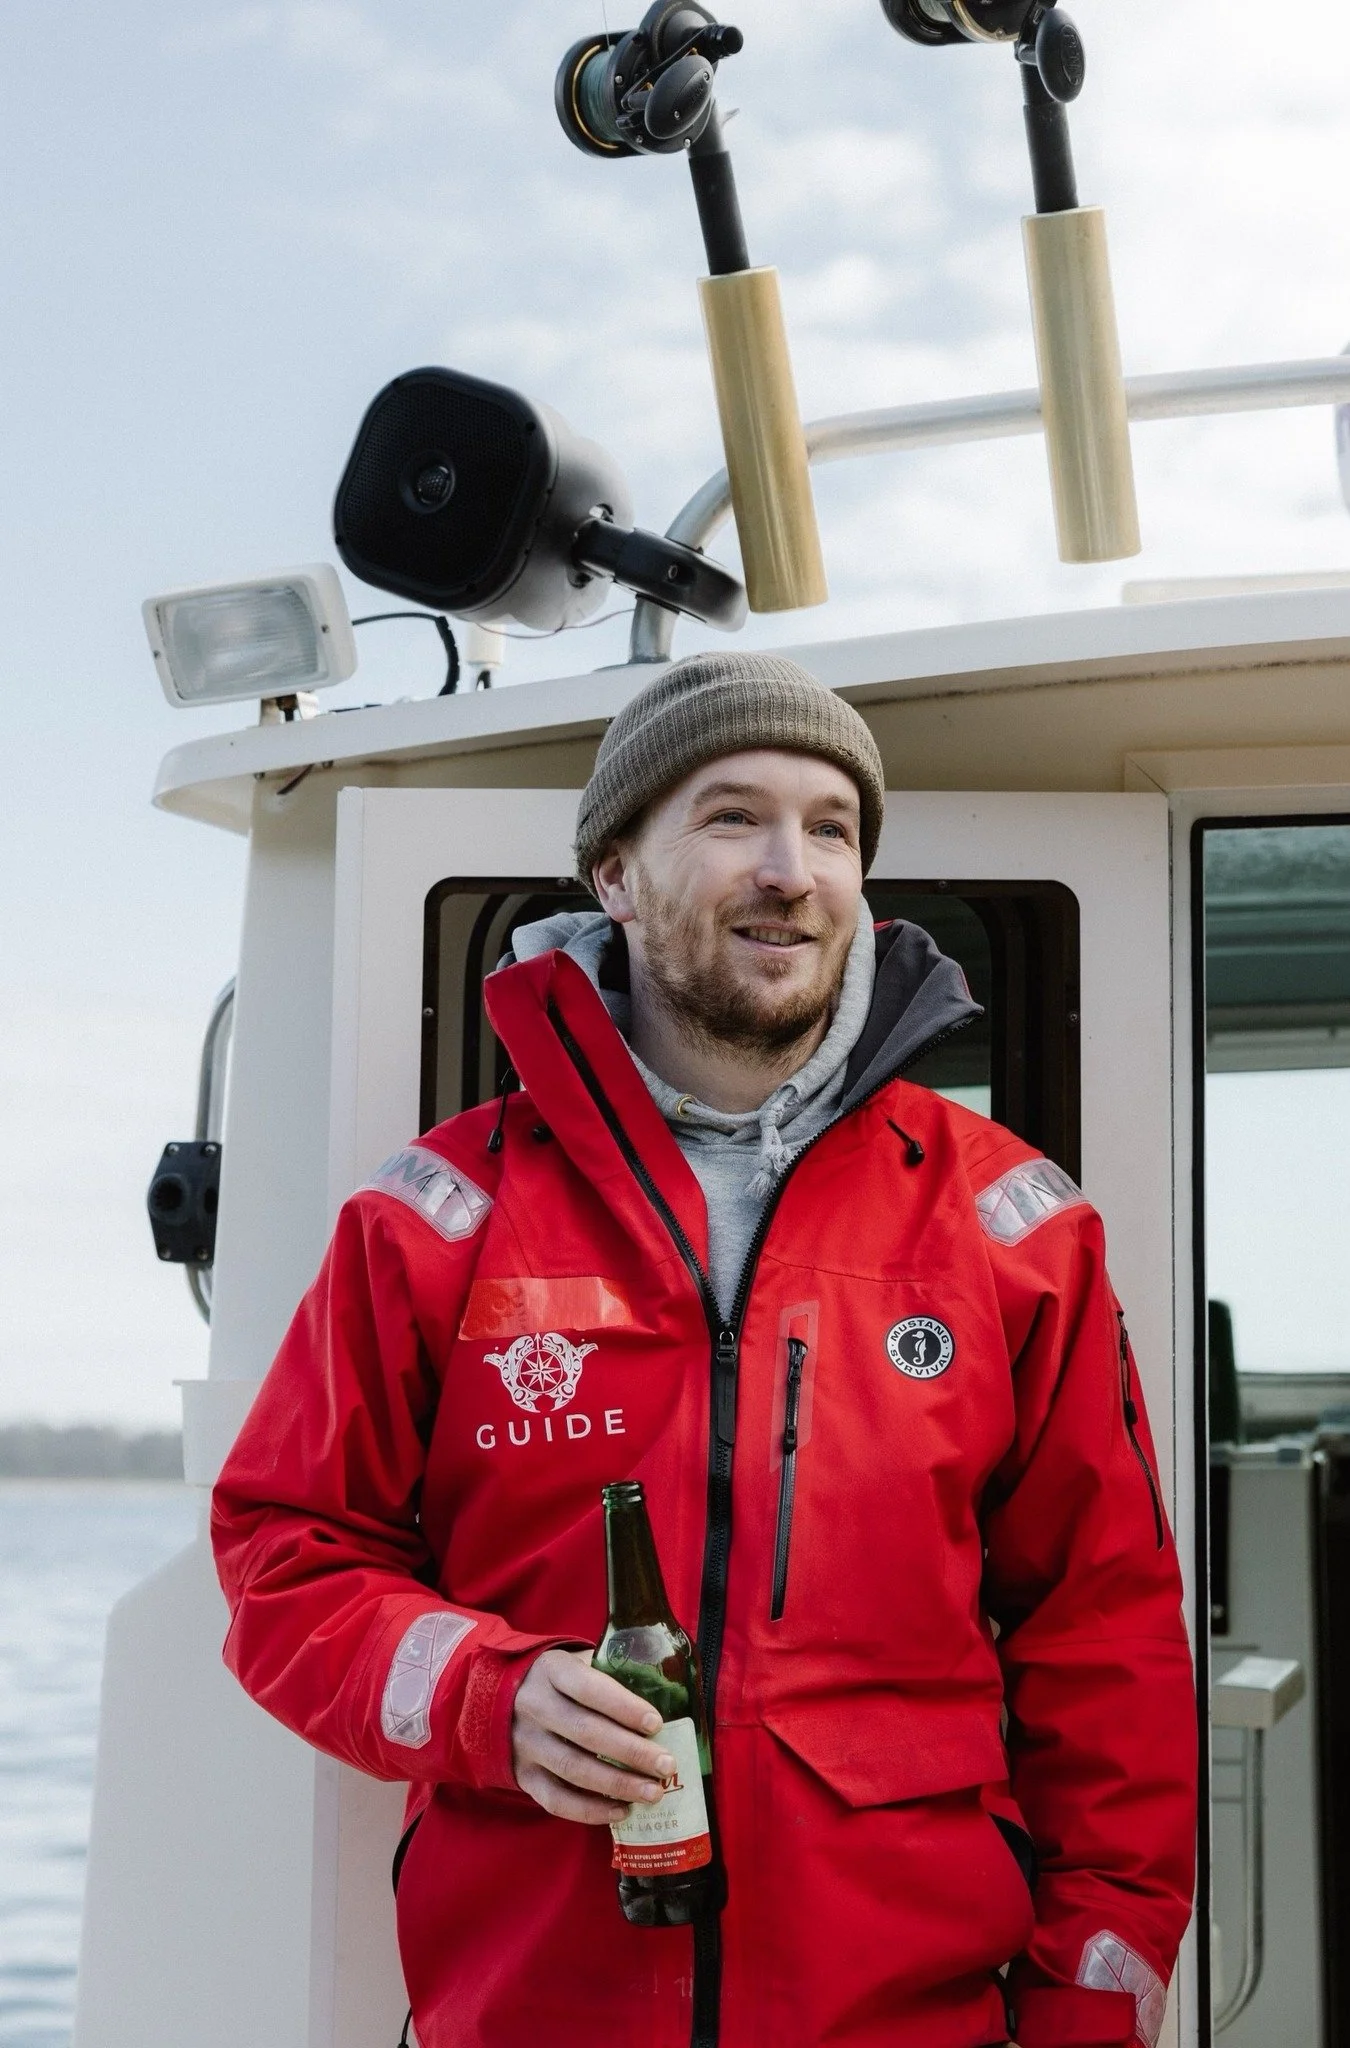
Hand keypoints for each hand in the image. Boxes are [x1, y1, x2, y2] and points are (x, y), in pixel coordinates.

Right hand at [512, 1647, 677, 1823]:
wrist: (503, 1699)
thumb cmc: (562, 1681)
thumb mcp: (579, 1663)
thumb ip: (611, 1675)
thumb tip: (668, 1696)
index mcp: (552, 1670)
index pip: (588, 1687)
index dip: (623, 1706)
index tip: (656, 1723)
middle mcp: (534, 1706)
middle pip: (585, 1731)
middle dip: (630, 1752)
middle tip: (666, 1765)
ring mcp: (525, 1744)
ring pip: (573, 1768)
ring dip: (617, 1784)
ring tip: (653, 1793)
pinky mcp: (523, 1775)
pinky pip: (556, 1800)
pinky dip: (590, 1810)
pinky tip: (622, 1811)